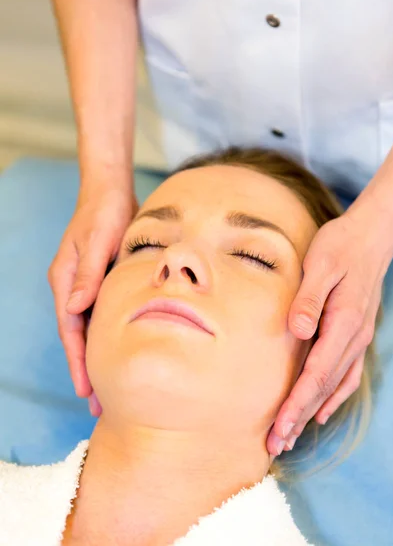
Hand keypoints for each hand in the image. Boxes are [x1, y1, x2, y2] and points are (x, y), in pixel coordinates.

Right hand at [48, 183, 137, 410]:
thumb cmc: (104, 213)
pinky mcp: (101, 282)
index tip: (86, 390)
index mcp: (66, 281)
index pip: (71, 330)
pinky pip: (102, 317)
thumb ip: (88, 274)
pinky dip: (108, 338)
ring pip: (91, 330)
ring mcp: (86, 286)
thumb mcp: (98, 240)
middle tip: (98, 406)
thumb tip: (75, 309)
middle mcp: (73, 288)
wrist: (111, 192)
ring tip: (108, 388)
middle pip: (78, 337)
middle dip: (86, 370)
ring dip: (99, 358)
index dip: (79, 361)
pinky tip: (120, 352)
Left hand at [267, 207, 392, 455]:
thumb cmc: (340, 245)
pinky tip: (322, 412)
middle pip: (324, 388)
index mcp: (344, 322)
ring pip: (335, 385)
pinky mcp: (356, 334)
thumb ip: (309, 297)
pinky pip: (347, 375)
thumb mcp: (321, 263)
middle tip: (276, 446)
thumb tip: (297, 331)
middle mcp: (354, 337)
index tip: (279, 429)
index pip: (316, 374)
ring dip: (313, 412)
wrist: (370, 236)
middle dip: (299, 418)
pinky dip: (334, 397)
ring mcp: (358, 338)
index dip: (297, 404)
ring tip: (292, 436)